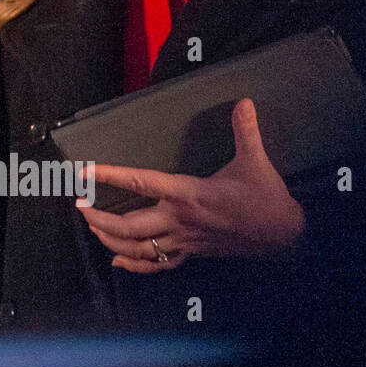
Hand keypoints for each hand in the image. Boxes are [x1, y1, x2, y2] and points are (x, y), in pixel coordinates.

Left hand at [79, 98, 304, 272]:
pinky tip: (118, 261)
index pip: (141, 181)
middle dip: (100, 219)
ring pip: (139, 248)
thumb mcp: (255, 161)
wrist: (286, 236)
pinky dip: (136, 264)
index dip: (110, 175)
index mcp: (189, 194)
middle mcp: (180, 219)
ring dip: (111, 241)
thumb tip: (244, 102)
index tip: (85, 171)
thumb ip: (245, 130)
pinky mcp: (192, 253)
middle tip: (78, 207)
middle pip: (130, 226)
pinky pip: (159, 264)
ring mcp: (185, 240)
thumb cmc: (267, 198)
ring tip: (92, 227)